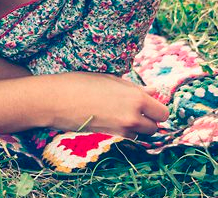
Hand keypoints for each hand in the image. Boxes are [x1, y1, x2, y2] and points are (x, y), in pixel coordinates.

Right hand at [47, 72, 169, 136]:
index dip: (156, 108)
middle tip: (136, 111)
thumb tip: (153, 91)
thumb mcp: (108, 79)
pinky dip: (124, 132)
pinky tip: (111, 120)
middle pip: (155, 127)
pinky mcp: (110, 137)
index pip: (162, 112)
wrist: (54, 100)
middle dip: (149, 120)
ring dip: (137, 128)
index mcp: (136, 97)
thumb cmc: (79, 83)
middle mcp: (133, 116)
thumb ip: (133, 88)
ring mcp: (122, 129)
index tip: (147, 105)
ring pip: (142, 134)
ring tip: (121, 115)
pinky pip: (127, 137)